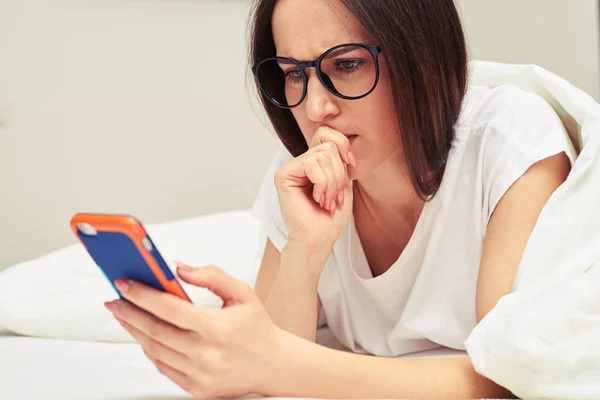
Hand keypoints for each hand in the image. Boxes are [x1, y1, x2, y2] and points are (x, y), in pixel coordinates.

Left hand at [104, 263, 282, 398]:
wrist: (274, 366)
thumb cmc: (258, 328)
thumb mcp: (242, 293)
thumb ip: (211, 275)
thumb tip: (178, 269)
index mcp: (217, 328)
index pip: (169, 308)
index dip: (142, 294)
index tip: (124, 283)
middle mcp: (206, 354)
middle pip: (154, 330)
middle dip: (129, 312)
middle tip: (114, 299)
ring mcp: (199, 375)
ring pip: (154, 350)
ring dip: (134, 330)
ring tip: (124, 314)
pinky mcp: (196, 389)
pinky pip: (162, 367)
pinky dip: (149, 349)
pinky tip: (144, 334)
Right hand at [275, 126, 354, 252]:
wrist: (317, 240)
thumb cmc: (330, 219)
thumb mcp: (344, 185)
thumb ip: (341, 163)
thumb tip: (341, 143)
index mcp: (314, 163)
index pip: (326, 133)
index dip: (343, 145)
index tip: (352, 165)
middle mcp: (300, 162)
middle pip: (329, 146)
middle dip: (340, 174)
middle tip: (334, 197)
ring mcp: (290, 168)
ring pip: (322, 155)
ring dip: (332, 183)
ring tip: (326, 201)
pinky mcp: (283, 175)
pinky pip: (312, 164)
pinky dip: (322, 184)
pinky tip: (317, 199)